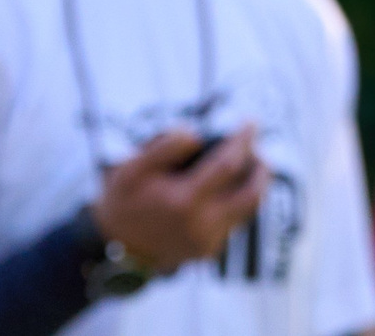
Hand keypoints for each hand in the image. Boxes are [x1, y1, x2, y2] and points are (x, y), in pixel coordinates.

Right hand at [90, 126, 268, 272]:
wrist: (113, 250)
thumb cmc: (123, 202)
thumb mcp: (131, 168)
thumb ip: (164, 146)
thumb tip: (197, 135)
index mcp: (184, 203)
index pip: (228, 165)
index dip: (243, 141)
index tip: (251, 123)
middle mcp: (202, 227)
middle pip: (252, 194)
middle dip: (261, 168)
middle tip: (257, 149)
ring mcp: (207, 243)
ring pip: (248, 210)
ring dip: (254, 184)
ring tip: (249, 164)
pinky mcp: (208, 252)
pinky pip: (234, 221)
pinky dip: (237, 200)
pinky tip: (227, 186)